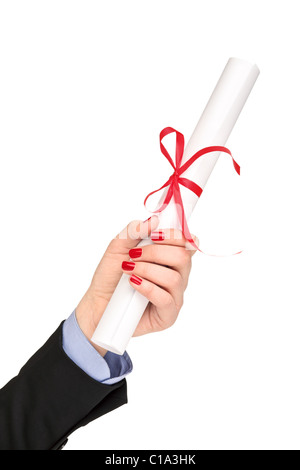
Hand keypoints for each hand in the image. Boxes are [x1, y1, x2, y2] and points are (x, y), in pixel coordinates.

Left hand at [76, 217, 196, 354]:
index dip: (176, 235)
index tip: (154, 235)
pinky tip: (133, 283)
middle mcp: (177, 276)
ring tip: (128, 270)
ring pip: (175, 278)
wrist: (97, 303)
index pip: (189, 242)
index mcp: (170, 258)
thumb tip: (154, 221)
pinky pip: (166, 299)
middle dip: (156, 252)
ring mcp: (174, 296)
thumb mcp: (117, 247)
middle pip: (184, 257)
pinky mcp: (167, 315)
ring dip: (147, 270)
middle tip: (133, 256)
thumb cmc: (111, 276)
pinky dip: (148, 288)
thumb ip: (134, 231)